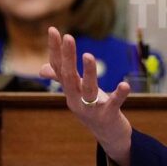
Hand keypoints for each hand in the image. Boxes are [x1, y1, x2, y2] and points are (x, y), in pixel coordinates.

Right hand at [39, 27, 132, 165]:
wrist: (109, 136)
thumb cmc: (93, 109)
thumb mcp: (77, 93)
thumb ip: (62, 79)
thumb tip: (42, 68)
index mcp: (70, 91)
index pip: (59, 68)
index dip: (55, 50)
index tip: (53, 30)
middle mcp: (76, 100)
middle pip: (68, 76)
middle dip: (67, 57)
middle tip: (68, 37)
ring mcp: (91, 109)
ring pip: (87, 89)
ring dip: (88, 72)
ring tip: (88, 55)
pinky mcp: (108, 116)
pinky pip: (113, 104)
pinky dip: (119, 94)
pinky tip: (125, 84)